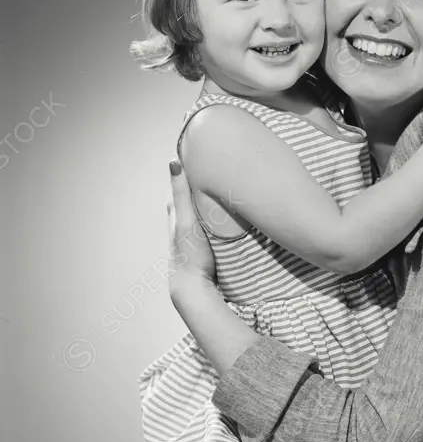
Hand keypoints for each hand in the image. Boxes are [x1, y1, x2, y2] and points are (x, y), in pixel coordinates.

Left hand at [167, 159, 216, 288]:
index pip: (181, 183)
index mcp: (176, 212)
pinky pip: (211, 224)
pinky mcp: (204, 246)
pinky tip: (229, 216)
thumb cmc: (189, 254)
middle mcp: (182, 222)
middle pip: (191, 196)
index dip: (190, 168)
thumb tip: (173, 162)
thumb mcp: (186, 220)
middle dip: (202, 182)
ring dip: (212, 200)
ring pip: (202, 210)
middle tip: (220, 167)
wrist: (195, 288)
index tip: (203, 153)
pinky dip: (218, 215)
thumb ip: (182, 193)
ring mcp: (193, 235)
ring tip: (228, 187)